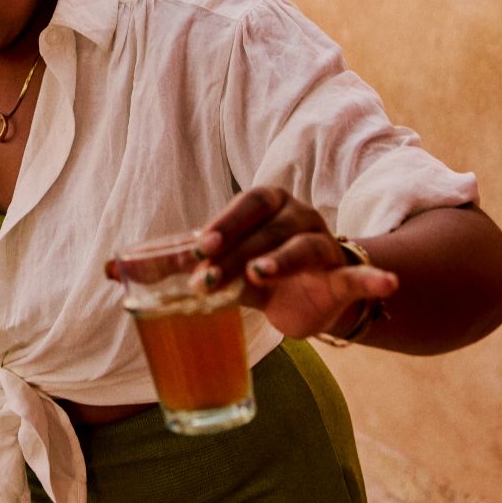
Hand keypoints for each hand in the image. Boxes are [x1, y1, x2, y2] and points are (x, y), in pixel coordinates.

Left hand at [194, 187, 397, 339]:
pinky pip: (359, 276)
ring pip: (304, 248)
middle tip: (206, 280)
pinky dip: (373, 279)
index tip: (199, 247)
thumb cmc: (254, 270)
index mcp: (269, 206)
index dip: (226, 223)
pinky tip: (386, 284)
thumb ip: (175, 265)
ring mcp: (323, 246)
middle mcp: (299, 218)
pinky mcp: (342, 278)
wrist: (306, 298)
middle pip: (268, 231)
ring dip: (281, 261)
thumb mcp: (219, 265)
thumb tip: (115, 269)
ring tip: (258, 275)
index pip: (249, 204)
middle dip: (236, 254)